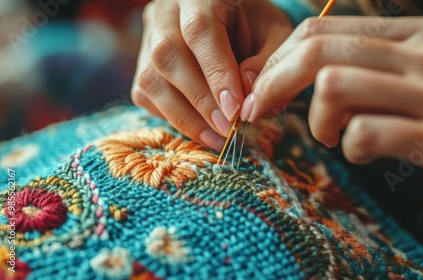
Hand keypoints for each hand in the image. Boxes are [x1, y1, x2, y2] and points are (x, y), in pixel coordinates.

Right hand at [131, 0, 292, 149]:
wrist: (229, 18)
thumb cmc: (254, 26)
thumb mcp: (274, 34)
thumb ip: (267, 63)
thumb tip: (247, 102)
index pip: (200, 31)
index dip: (216, 73)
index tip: (235, 109)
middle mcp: (166, 12)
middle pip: (167, 54)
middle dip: (199, 99)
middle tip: (227, 129)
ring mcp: (148, 36)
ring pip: (150, 79)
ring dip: (185, 116)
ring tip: (217, 138)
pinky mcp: (141, 63)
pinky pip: (146, 95)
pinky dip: (173, 117)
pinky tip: (202, 128)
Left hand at [240, 16, 422, 198]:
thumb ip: (378, 67)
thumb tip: (311, 80)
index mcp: (422, 32)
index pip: (326, 28)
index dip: (281, 58)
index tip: (264, 85)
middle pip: (318, 51)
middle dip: (274, 82)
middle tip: (266, 109)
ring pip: (334, 86)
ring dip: (317, 118)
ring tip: (331, 135)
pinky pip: (365, 134)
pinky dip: (350, 147)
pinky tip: (363, 154)